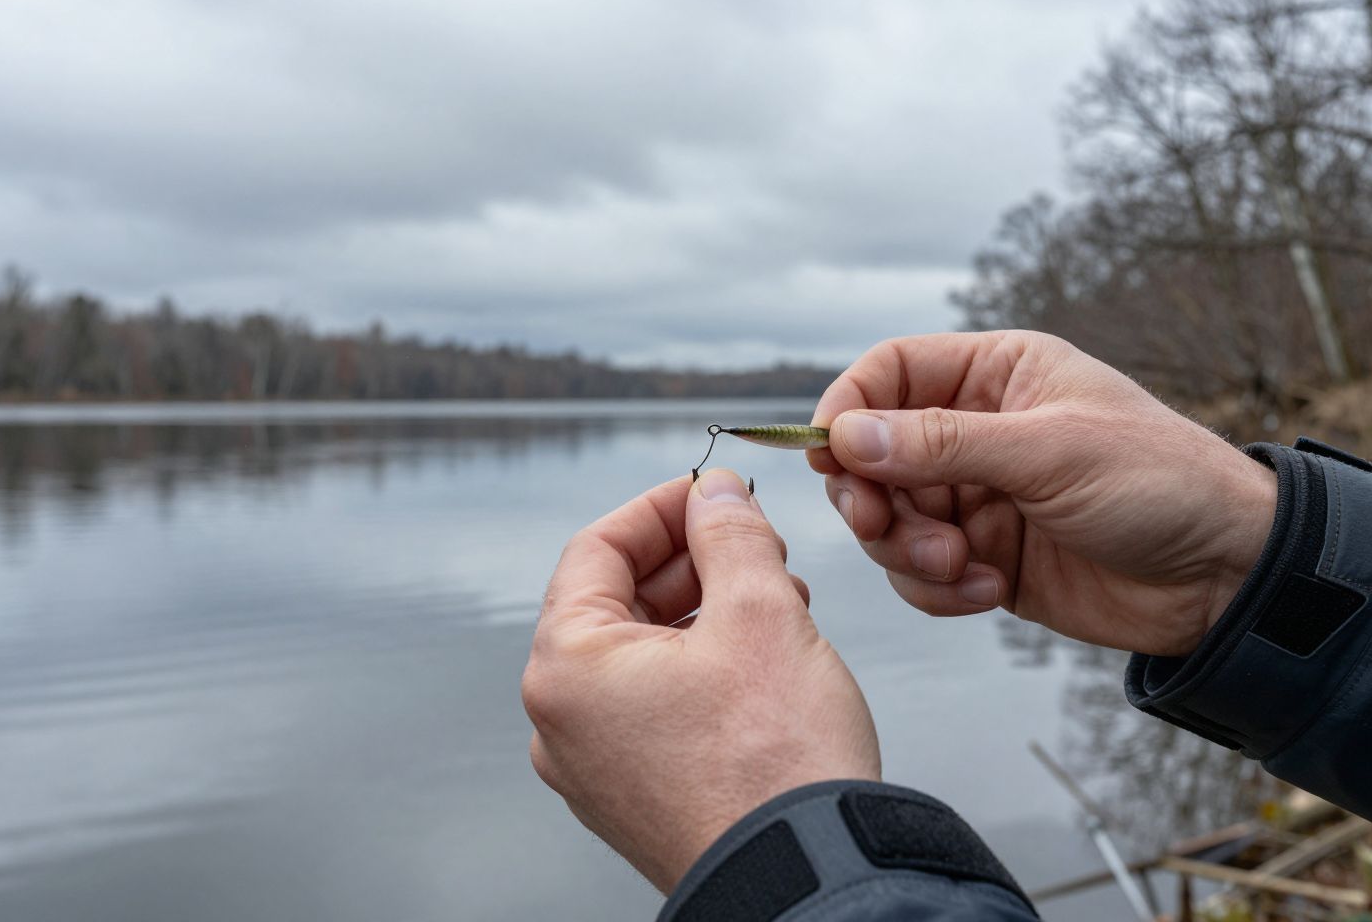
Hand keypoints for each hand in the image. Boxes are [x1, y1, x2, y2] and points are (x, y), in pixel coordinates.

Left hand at [521, 470, 881, 892]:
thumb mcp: (760, 614)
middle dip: (693, 561)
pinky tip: (762, 656)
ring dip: (705, 611)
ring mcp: (596, 765)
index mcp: (567, 669)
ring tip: (777, 599)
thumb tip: (716, 493)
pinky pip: (654, 703)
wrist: (808, 879)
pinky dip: (701, 665)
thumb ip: (731, 534)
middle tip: (755, 541)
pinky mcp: (636, 793)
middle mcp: (563, 721)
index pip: (595, 548)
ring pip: (641, 652)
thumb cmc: (776, 767)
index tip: (710, 493)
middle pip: (616, 600)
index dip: (660, 507)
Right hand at [809, 330, 1277, 656]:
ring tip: (959, 564)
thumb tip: (845, 436)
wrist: (1225, 577)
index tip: (826, 454)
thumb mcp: (1048, 451)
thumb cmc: (1159, 484)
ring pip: (888, 519)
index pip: (889, 373)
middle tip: (880, 524)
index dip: (848, 408)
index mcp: (995, 375)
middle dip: (871, 496)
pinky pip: (919, 572)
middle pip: (872, 453)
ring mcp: (975, 496)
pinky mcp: (981, 557)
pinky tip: (985, 590)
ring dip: (906, 549)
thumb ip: (941, 444)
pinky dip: (935, 588)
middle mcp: (975, 431)